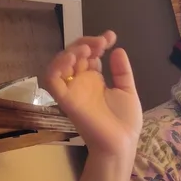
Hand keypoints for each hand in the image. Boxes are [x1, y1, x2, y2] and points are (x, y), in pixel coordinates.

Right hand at [44, 31, 142, 158]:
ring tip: (87, 49)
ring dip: (71, 51)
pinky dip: (57, 66)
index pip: (89, 54)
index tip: (110, 36)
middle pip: (74, 54)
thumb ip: (122, 71)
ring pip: (60, 63)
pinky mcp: (65, 100)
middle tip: (101, 42)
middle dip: (86, 43)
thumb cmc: (125, 121)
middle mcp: (81, 82)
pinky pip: (52, 80)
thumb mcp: (127, 91)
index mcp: (95, 79)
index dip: (97, 42)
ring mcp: (72, 90)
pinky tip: (73, 59)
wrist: (122, 143)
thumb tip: (118, 50)